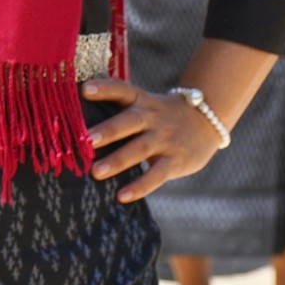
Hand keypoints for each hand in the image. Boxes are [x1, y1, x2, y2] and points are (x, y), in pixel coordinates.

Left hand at [82, 78, 225, 200]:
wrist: (206, 122)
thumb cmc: (162, 117)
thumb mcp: (146, 105)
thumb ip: (120, 112)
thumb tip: (78, 125)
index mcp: (143, 101)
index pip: (123, 90)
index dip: (105, 88)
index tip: (85, 89)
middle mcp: (153, 118)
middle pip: (130, 121)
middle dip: (108, 130)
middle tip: (86, 139)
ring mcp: (165, 139)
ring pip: (140, 149)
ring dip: (118, 160)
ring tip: (96, 172)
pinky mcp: (175, 160)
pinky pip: (156, 174)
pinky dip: (140, 186)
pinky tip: (122, 196)